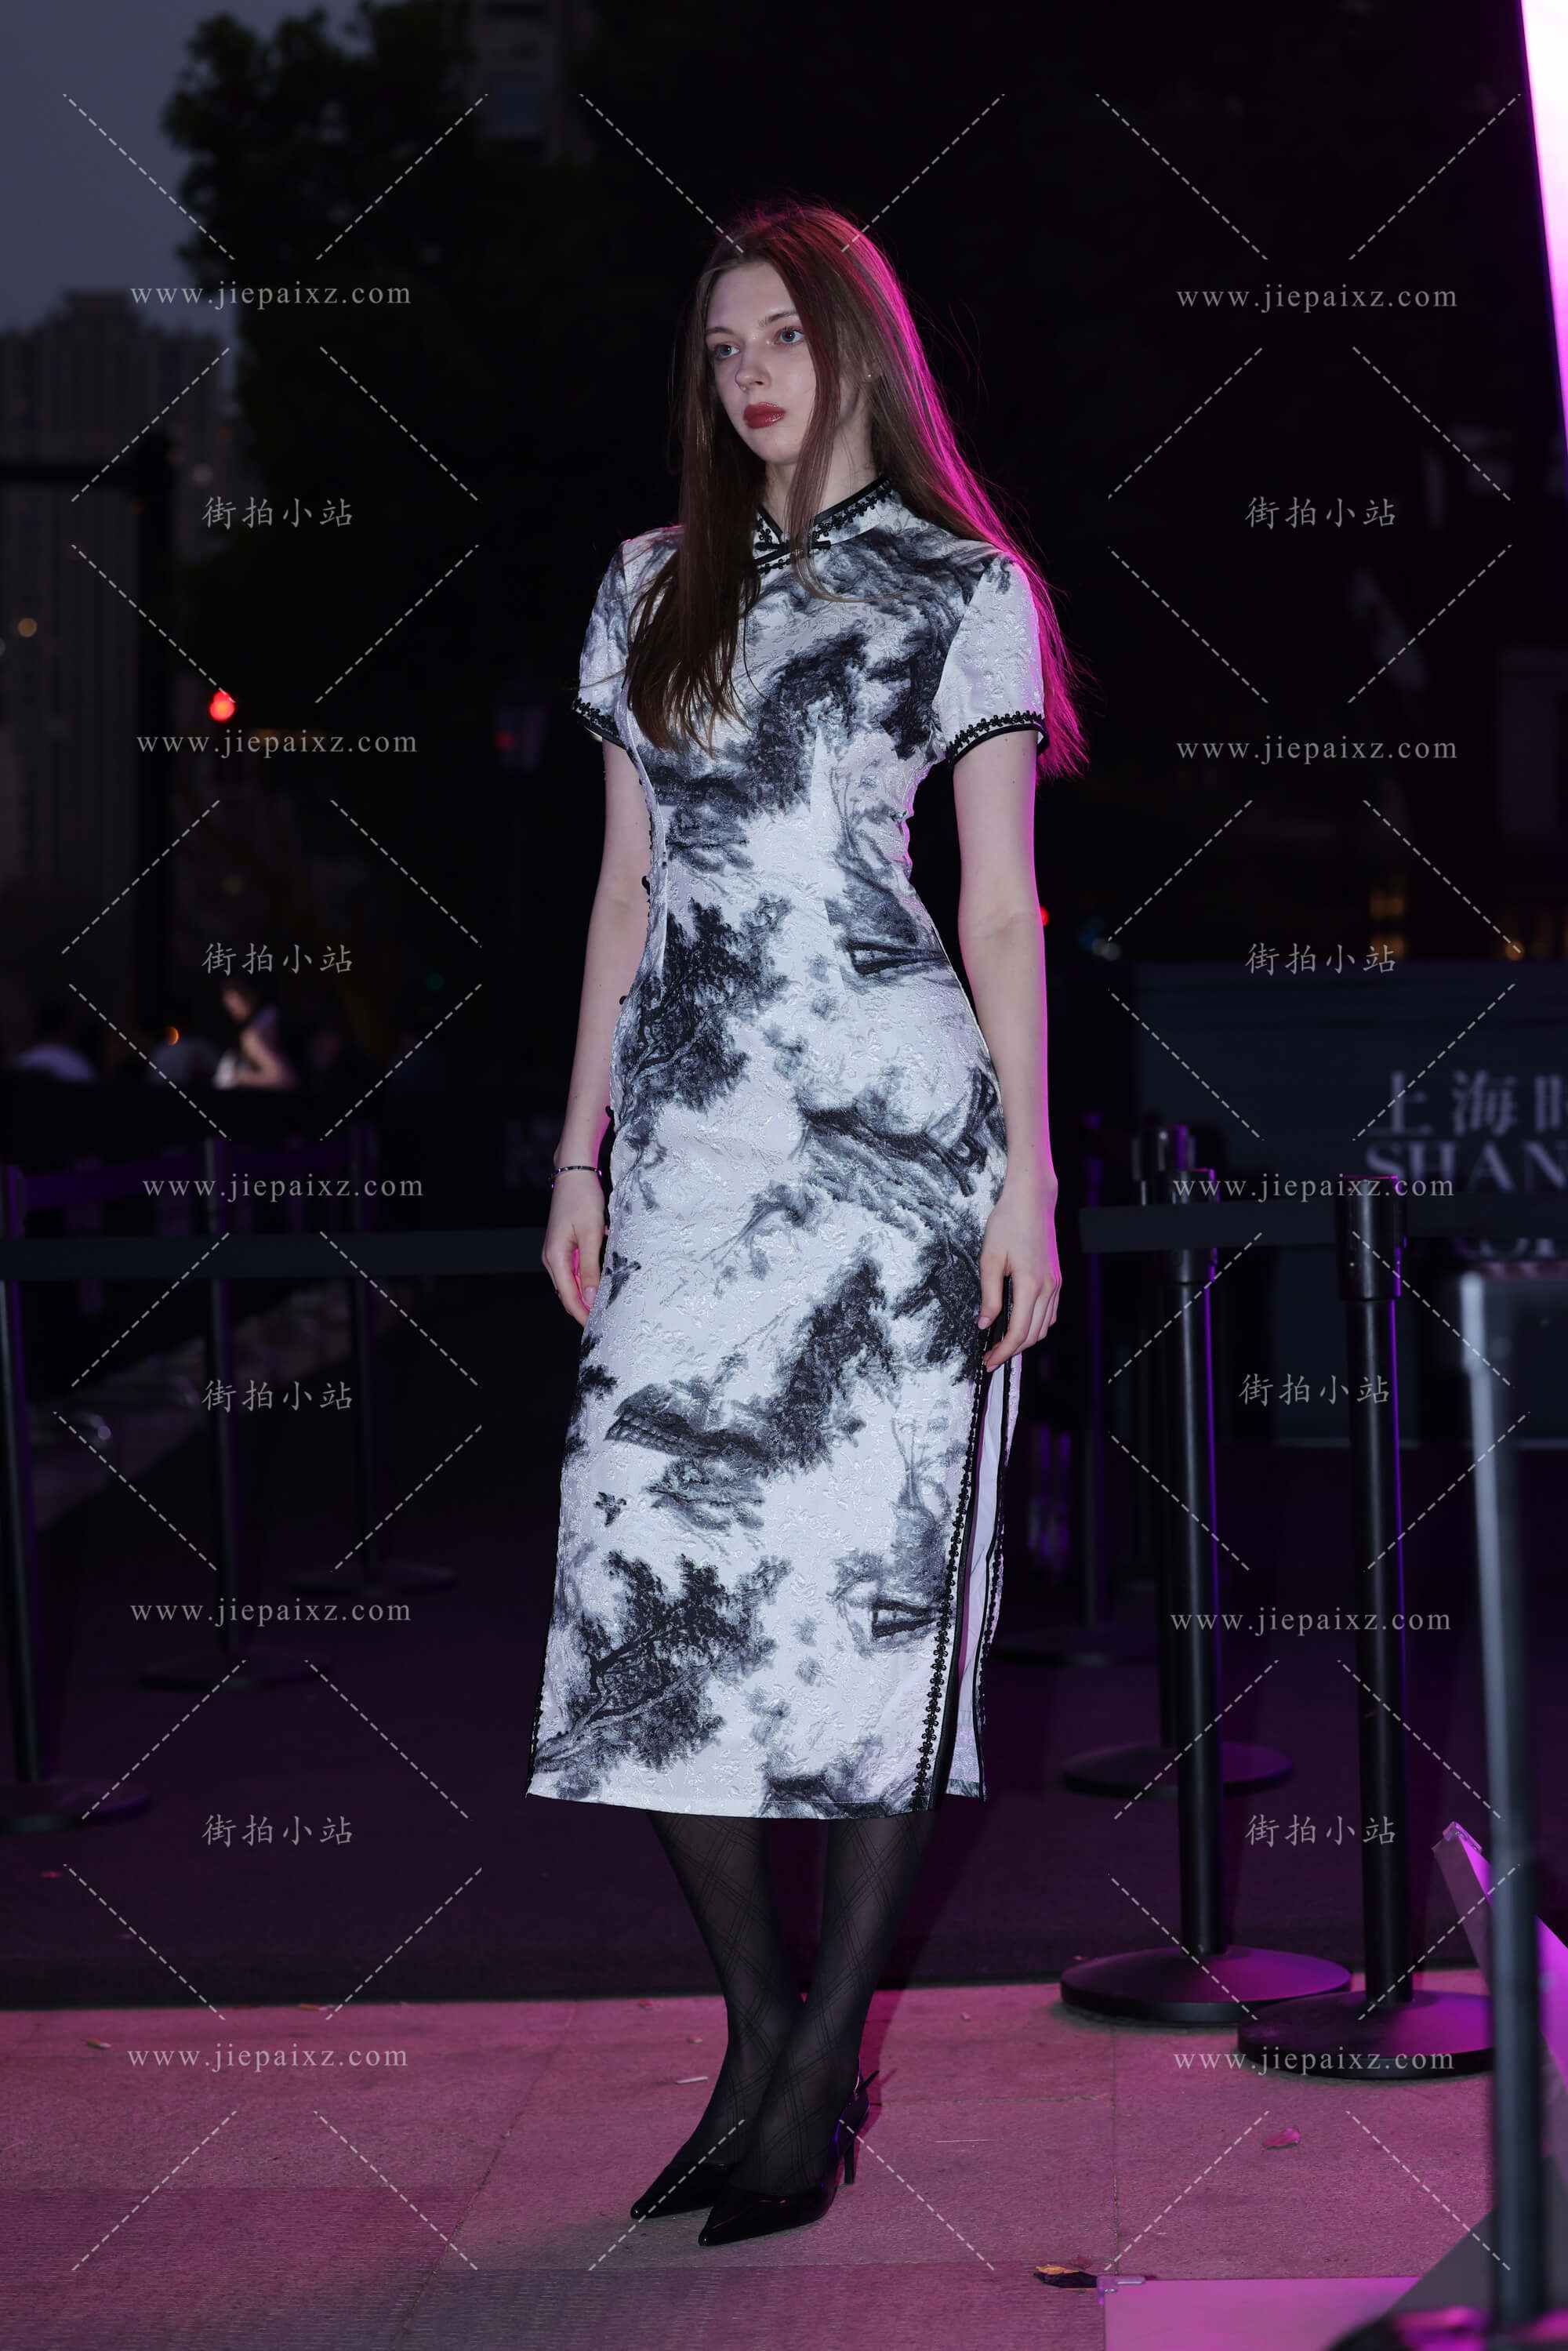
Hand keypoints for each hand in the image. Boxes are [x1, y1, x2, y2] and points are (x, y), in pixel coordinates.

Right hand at [543, 1170, 605, 1325]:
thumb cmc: (583, 1200)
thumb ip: (590, 1267)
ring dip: (586, 1295)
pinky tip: (600, 1284)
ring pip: (571, 1283)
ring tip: (606, 1308)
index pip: (569, 1297)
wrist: (574, 1173)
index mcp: (555, 1258)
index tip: (598, 1328)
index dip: (583, 1315)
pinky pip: (574, 1271)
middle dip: (585, 1309)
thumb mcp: (591, 1235)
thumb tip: (590, 1296)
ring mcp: (556, 1253)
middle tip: (606, 1322)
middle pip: (568, 1293)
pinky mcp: (564, 1246)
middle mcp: (551, 1259)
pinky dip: (586, 1281)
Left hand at [978, 1180, 1061, 1372]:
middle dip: (1012, 1351)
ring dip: (1025, 1340)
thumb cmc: (1008, 1223)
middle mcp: (1048, 1287)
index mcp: (1030, 1284)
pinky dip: (1036, 1325)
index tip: (988, 1360)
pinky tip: (1021, 1324)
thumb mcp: (989, 1258)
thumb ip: (989, 1295)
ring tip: (1003, 1344)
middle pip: (1034, 1335)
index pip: (1018, 1332)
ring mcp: (1055, 1283)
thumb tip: (984, 1323)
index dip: (1003, 1352)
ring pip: (1045, 1326)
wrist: (1032, 1200)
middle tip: (991, 1357)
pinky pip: (1050, 1312)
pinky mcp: (1056, 1278)